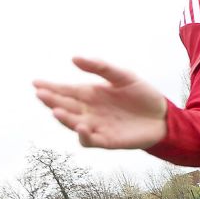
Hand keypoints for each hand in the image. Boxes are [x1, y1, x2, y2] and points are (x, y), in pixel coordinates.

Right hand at [34, 57, 167, 148]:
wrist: (163, 116)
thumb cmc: (143, 95)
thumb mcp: (124, 76)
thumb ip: (101, 67)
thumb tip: (74, 58)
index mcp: (91, 94)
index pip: (66, 90)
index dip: (50, 87)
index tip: (36, 82)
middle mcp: (89, 110)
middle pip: (65, 106)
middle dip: (52, 100)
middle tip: (41, 94)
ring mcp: (96, 125)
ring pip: (73, 123)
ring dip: (64, 118)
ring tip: (56, 110)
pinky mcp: (106, 140)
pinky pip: (89, 140)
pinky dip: (84, 135)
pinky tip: (82, 126)